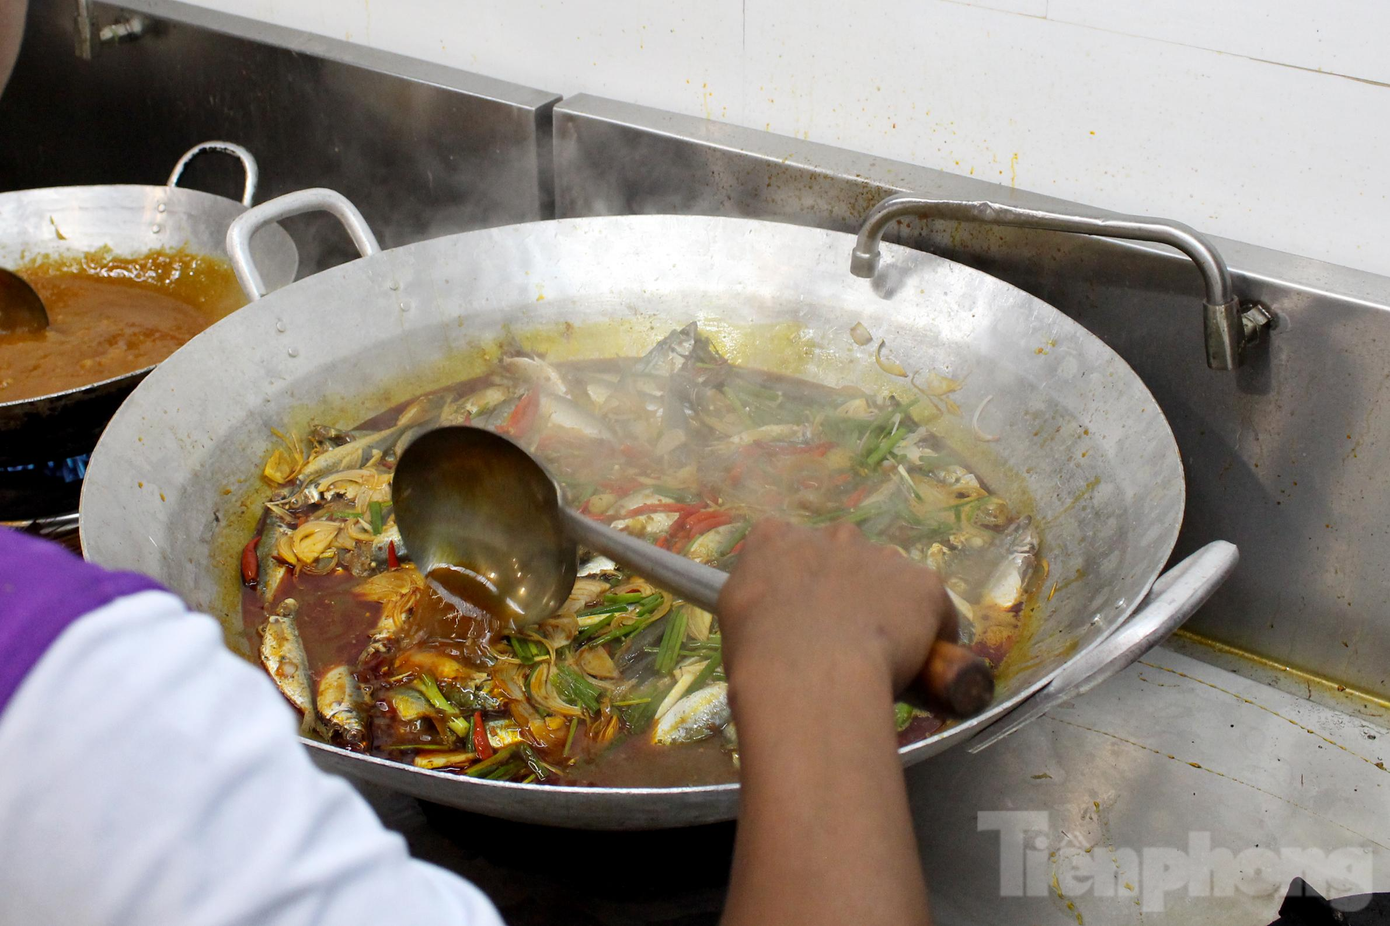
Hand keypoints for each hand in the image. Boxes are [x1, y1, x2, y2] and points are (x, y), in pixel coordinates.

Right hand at [717, 519, 955, 695]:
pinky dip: (931, 634)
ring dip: (888, 608)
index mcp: (777, 538)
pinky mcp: (924, 583)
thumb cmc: (758, 655)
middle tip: (840, 637)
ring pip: (891, 581)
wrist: (809, 675)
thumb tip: (773, 616)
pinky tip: (921, 667)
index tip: (800, 613)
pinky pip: (933, 610)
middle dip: (847, 589)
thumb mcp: (733, 618)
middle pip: (846, 557)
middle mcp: (832, 535)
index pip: (788, 546)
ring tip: (879, 656)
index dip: (799, 582)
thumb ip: (755, 601)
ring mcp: (882, 555)